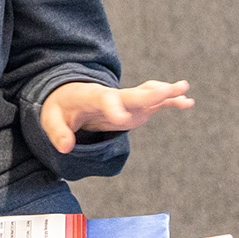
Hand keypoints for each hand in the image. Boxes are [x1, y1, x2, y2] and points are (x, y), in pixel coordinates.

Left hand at [39, 78, 193, 153]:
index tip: (121, 120)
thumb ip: (58, 133)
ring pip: (149, 94)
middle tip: (168, 90)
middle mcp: (114, 95)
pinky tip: (187, 103)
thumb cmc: (60, 107)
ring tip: (185, 92)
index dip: (113, 109)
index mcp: (93, 96)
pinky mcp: (135, 107)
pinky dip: (170, 101)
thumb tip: (65, 147)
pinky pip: (155, 102)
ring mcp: (127, 100)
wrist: (70, 96)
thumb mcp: (51, 120)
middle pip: (134, 93)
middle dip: (152, 92)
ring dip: (166, 92)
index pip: (105, 100)